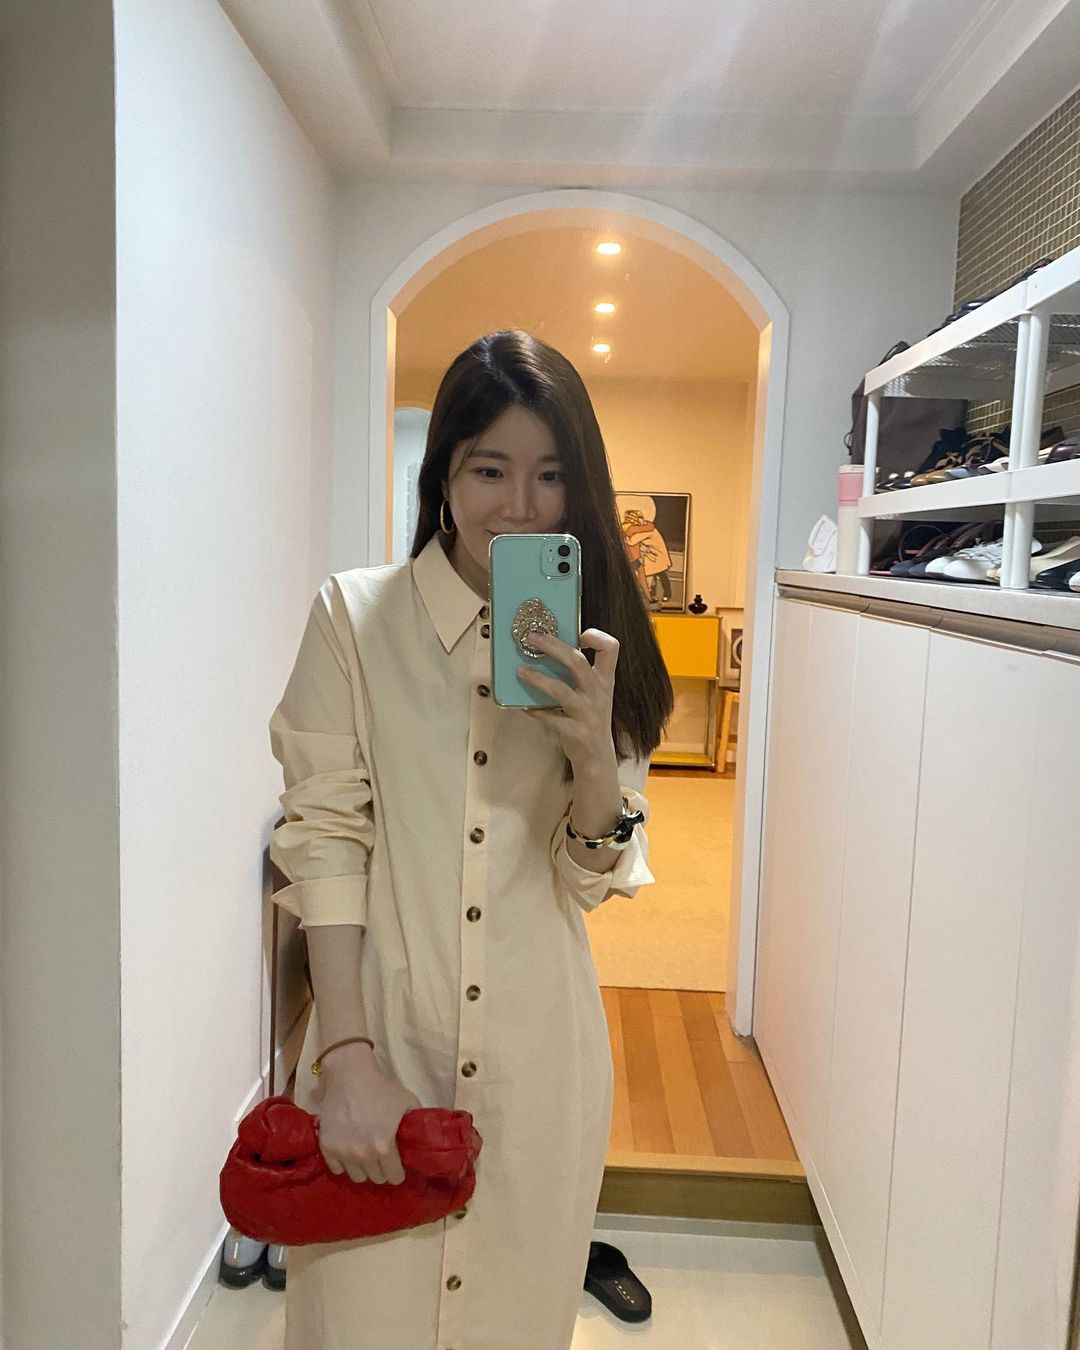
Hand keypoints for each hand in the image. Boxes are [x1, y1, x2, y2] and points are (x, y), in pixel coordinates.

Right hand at [316, 1050, 420, 1185]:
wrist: (350, 1075)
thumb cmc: (381, 1088)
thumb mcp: (408, 1102)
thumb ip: (416, 1124)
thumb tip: (423, 1140)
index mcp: (384, 1148)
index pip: (394, 1178)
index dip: (398, 1171)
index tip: (397, 1162)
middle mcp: (362, 1155)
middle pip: (376, 1178)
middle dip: (381, 1168)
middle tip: (381, 1154)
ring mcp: (342, 1153)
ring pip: (357, 1176)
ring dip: (363, 1168)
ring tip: (364, 1153)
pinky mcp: (326, 1148)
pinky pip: (337, 1169)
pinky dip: (343, 1163)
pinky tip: (348, 1150)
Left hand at [515, 627, 618, 771]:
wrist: (597, 756)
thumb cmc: (590, 718)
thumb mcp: (595, 693)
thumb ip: (581, 674)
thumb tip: (549, 648)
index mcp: (605, 680)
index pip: (611, 648)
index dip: (596, 636)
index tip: (578, 634)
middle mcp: (599, 694)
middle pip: (578, 662)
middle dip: (553, 646)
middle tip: (533, 638)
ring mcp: (587, 713)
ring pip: (561, 690)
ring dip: (538, 679)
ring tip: (520, 671)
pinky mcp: (575, 732)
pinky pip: (550, 718)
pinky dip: (534, 710)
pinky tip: (522, 706)